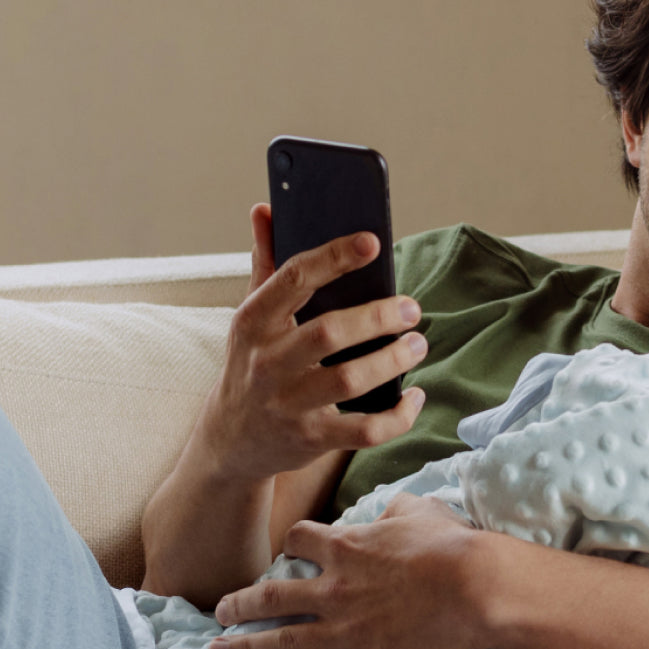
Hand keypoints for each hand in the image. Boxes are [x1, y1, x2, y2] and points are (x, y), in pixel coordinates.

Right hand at [199, 203, 427, 479]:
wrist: (231, 441)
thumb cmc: (253, 363)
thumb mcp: (251, 316)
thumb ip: (265, 262)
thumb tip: (265, 208)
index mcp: (253, 321)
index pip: (293, 278)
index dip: (334, 257)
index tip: (373, 243)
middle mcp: (267, 363)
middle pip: (329, 333)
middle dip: (378, 316)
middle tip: (411, 309)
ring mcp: (288, 404)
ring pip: (349, 381)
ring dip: (393, 360)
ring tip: (417, 344)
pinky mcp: (311, 439)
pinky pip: (363, 431)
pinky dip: (397, 416)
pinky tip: (413, 395)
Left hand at [209, 494, 487, 648]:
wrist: (474, 588)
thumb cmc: (450, 544)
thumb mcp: (419, 510)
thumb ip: (395, 508)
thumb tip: (390, 508)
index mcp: (345, 548)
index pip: (298, 540)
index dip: (289, 544)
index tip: (285, 551)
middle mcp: (334, 589)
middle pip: (270, 596)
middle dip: (239, 605)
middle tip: (219, 612)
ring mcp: (346, 631)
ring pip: (282, 643)